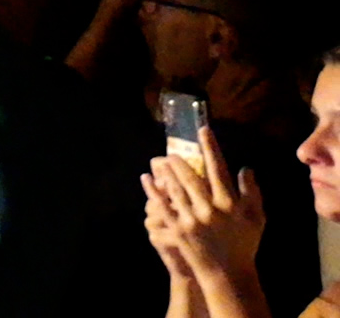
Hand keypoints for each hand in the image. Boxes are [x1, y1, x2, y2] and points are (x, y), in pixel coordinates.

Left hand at [144, 145, 265, 286]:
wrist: (228, 273)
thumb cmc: (244, 244)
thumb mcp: (256, 218)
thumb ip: (252, 192)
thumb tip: (246, 167)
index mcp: (230, 204)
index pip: (218, 169)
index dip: (210, 147)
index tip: (203, 129)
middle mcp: (211, 210)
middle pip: (192, 177)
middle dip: (181, 161)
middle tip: (173, 150)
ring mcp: (192, 220)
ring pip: (175, 189)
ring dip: (166, 173)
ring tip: (161, 161)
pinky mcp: (178, 230)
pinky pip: (162, 206)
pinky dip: (152, 190)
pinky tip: (146, 178)